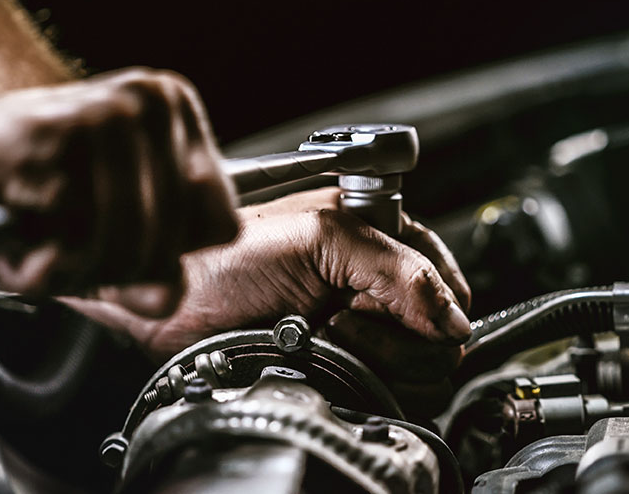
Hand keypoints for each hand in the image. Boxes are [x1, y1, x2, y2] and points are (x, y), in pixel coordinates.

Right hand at [0, 68, 237, 314]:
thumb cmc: (24, 204)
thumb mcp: (101, 251)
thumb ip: (145, 279)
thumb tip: (166, 294)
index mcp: (176, 118)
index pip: (221, 222)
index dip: (169, 255)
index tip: (125, 246)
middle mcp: (151, 103)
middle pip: (174, 243)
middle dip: (116, 268)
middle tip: (69, 241)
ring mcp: (109, 113)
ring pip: (129, 244)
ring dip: (73, 263)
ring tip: (41, 228)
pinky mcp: (58, 131)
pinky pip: (76, 238)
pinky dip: (38, 254)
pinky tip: (18, 217)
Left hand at [64, 187, 470, 376]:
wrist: (176, 299)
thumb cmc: (228, 254)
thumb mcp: (320, 238)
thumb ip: (397, 269)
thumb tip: (453, 318)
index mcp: (380, 238)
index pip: (446, 280)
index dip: (431, 303)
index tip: (388, 309)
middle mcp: (373, 284)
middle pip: (436, 333)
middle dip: (394, 334)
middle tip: (342, 318)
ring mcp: (357, 328)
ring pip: (414, 368)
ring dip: (372, 359)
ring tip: (324, 334)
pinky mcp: (338, 364)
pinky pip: (379, 390)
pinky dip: (356, 381)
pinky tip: (318, 357)